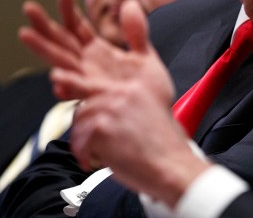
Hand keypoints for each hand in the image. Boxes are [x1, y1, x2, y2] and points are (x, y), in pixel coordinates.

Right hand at [18, 0, 173, 103]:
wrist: (156, 125)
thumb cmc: (148, 95)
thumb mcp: (145, 57)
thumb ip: (136, 32)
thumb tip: (130, 4)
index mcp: (97, 54)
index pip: (77, 26)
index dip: (69, 8)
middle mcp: (87, 68)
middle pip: (61, 42)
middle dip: (44, 25)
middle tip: (28, 7)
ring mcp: (89, 84)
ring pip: (62, 62)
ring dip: (44, 49)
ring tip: (25, 34)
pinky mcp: (96, 102)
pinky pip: (79, 92)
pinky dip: (68, 84)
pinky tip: (57, 75)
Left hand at [70, 80, 209, 206]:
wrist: (173, 167)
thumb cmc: (168, 147)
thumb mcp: (157, 111)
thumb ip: (132, 104)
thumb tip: (112, 108)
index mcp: (138, 86)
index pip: (100, 85)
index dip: (90, 100)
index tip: (84, 110)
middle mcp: (124, 93)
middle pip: (86, 104)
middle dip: (84, 125)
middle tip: (90, 140)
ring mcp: (111, 109)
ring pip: (80, 122)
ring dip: (82, 141)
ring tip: (92, 154)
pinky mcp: (101, 129)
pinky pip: (79, 141)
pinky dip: (82, 155)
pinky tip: (93, 161)